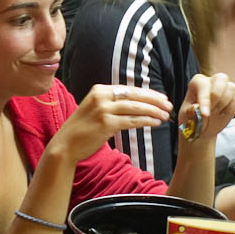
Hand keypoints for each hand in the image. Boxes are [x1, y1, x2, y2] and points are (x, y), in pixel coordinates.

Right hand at [48, 83, 170, 164]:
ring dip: (153, 111)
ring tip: (165, 115)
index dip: (148, 93)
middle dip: (154, 100)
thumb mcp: (95, 108)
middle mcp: (101, 96)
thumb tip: (136, 103)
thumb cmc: (83, 129)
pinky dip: (145, 121)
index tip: (161, 98)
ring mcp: (103, 109)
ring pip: (135, 108)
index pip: (129, 89)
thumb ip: (112, 103)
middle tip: (168, 105)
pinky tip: (155, 122)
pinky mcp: (106, 123)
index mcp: (99, 90)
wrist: (66, 144)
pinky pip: (131, 121)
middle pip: (134, 96)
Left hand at [178, 72, 234, 146]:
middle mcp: (212, 82)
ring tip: (214, 113)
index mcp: (197, 83)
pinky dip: (230, 110)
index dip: (205, 100)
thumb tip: (195, 108)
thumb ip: (189, 112)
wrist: (201, 130)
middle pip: (221, 78)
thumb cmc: (192, 120)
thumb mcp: (186, 117)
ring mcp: (224, 89)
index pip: (203, 85)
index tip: (205, 114)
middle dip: (217, 96)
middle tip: (211, 111)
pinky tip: (221, 115)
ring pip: (232, 88)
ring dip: (224, 104)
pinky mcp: (233, 99)